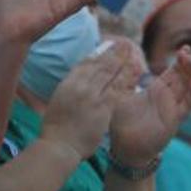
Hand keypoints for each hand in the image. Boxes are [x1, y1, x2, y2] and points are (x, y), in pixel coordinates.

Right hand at [39, 39, 137, 160]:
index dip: (98, 54)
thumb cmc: (55, 129)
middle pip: (101, 65)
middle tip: (125, 44)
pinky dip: (127, 80)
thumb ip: (68, 90)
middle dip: (114, 53)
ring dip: (123, 62)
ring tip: (132, 54)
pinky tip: (135, 74)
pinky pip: (118, 90)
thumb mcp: (57, 102)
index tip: (107, 46)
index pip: (85, 63)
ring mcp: (93, 96)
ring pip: (111, 74)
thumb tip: (76, 83)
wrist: (60, 146)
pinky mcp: (104, 108)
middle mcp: (81, 86)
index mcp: (68, 83)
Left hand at [108, 46, 190, 166]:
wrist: (126, 148)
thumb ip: (125, 82)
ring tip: (189, 62)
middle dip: (186, 64)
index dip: (180, 61)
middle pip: (182, 78)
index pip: (173, 72)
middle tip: (186, 51)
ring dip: (190, 75)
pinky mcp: (174, 120)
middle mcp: (168, 98)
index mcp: (157, 91)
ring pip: (186, 89)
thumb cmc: (123, 123)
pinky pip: (186, 106)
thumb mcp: (122, 97)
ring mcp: (172, 109)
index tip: (184, 48)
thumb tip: (122, 63)